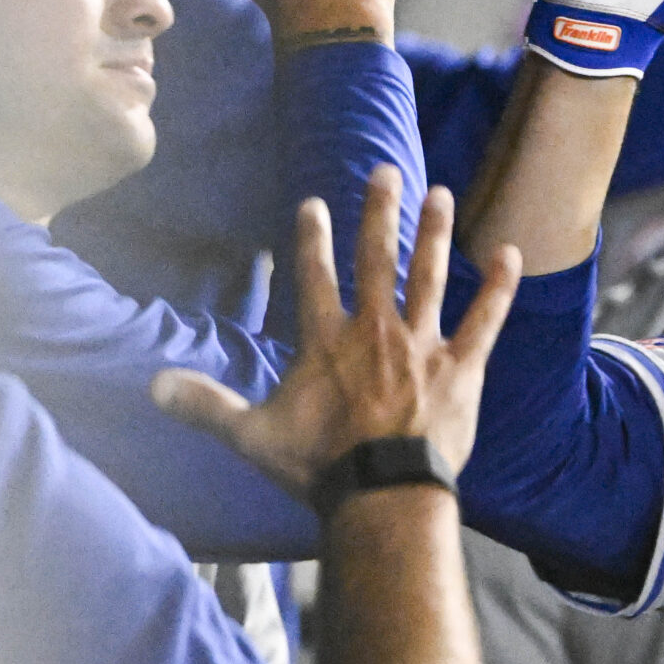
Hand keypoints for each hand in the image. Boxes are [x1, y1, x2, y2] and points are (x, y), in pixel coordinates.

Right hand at [152, 166, 522, 495]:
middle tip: (386, 170)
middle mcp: (375, 330)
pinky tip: (511, 253)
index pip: (315, 277)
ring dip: (434, 234)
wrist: (383, 492)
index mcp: (326, 341)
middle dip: (380, 212)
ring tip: (441, 194)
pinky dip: (500, 287)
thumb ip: (206, 404)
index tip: (315, 203)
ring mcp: (422, 345)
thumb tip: (152, 385)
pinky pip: (485, 319)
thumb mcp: (251, 435)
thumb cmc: (318, 465)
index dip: (313, 238)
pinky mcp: (463, 367)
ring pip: (430, 277)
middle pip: (376, 259)